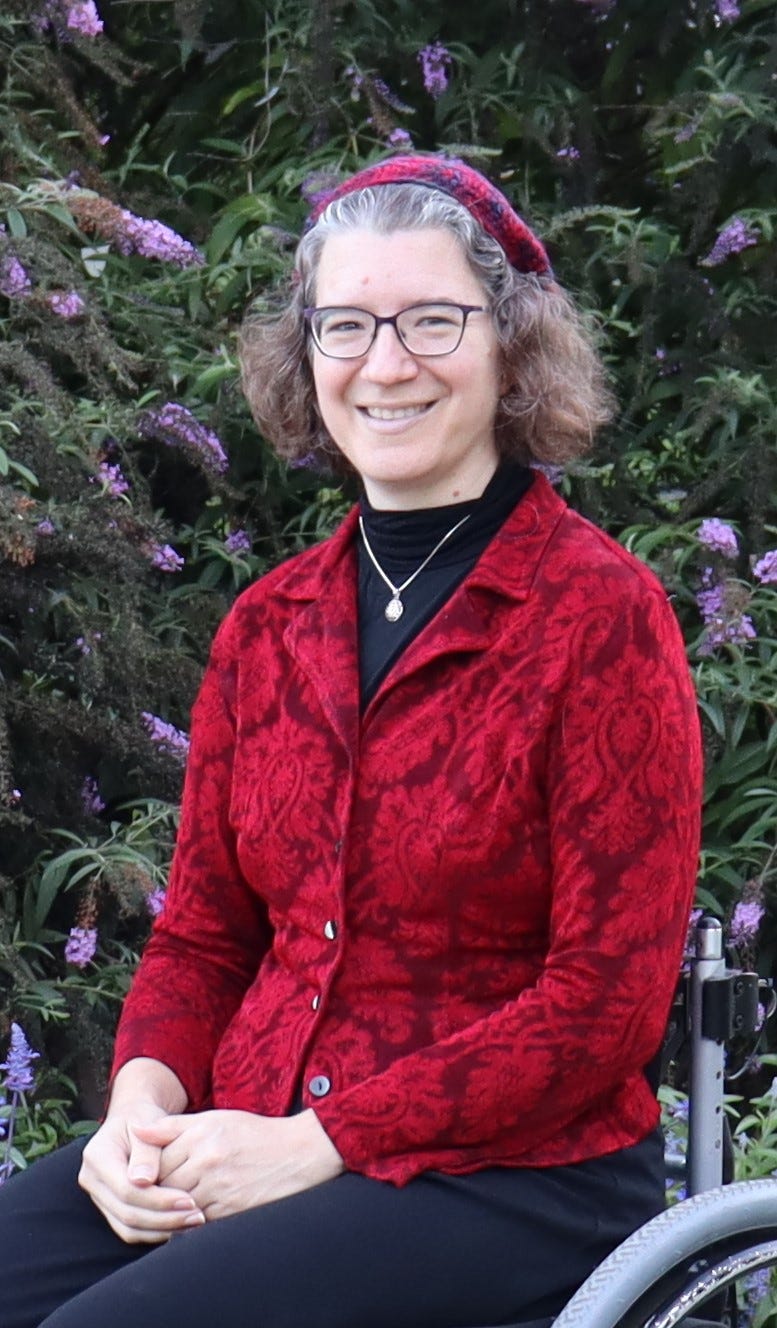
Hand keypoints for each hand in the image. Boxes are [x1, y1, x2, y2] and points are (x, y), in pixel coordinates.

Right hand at [78, 1060, 202, 1244]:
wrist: (133, 1121)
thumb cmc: (143, 1118)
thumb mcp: (147, 1122)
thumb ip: (146, 1151)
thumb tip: (144, 1181)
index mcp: (97, 1156)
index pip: (127, 1190)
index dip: (159, 1200)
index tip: (190, 1201)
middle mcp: (91, 1180)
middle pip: (127, 1213)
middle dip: (164, 1218)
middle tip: (197, 1216)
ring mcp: (98, 1197)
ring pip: (128, 1227)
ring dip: (162, 1229)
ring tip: (193, 1222)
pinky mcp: (109, 1209)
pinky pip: (130, 1229)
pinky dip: (155, 1232)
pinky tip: (180, 1227)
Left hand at [133, 1108, 343, 1221]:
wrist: (298, 1154)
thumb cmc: (253, 1134)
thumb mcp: (214, 1119)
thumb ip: (172, 1126)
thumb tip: (135, 1128)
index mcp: (202, 1134)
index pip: (157, 1159)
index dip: (148, 1170)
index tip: (147, 1175)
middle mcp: (208, 1160)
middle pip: (164, 1184)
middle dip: (155, 1192)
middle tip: (149, 1195)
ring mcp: (220, 1187)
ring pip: (178, 1205)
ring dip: (169, 1210)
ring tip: (167, 1208)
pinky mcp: (231, 1211)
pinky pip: (197, 1223)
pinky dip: (188, 1223)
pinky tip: (187, 1218)